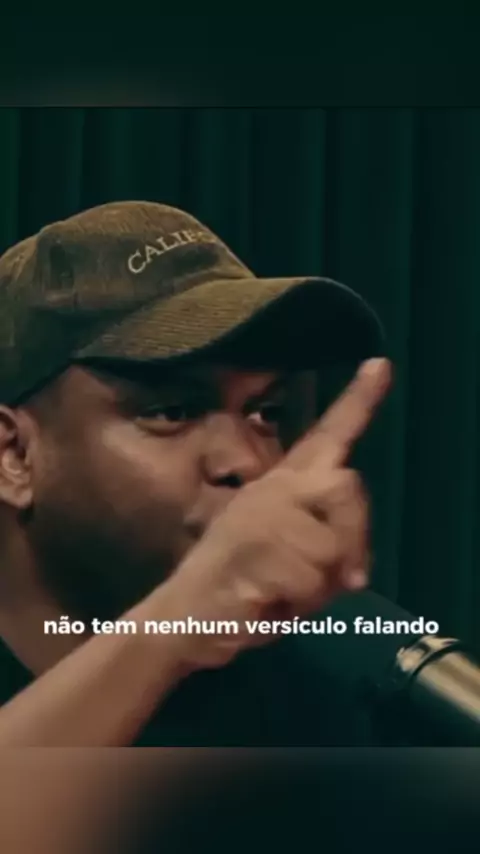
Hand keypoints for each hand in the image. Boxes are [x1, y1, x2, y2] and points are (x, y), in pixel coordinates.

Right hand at [162, 358, 391, 670]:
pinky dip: (298, 604)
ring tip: (284, 591)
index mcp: (284, 486)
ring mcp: (257, 514)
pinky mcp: (250, 546)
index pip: (326, 435)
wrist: (186, 618)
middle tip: (332, 579)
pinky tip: (267, 601)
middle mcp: (272, 489)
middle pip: (345, 485)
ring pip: (331, 546)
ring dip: (319, 586)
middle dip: (352, 538)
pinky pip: (308, 579)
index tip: (381, 364)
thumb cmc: (247, 588)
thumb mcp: (299, 563)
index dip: (358, 401)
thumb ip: (331, 550)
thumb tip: (356, 574)